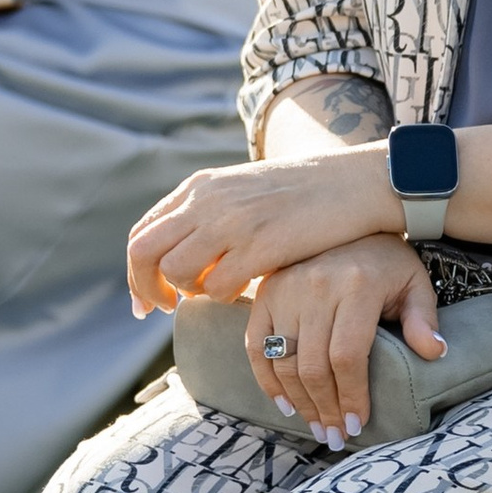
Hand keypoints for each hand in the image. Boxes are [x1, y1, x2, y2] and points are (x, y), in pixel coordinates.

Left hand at [127, 148, 398, 315]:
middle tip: (164, 310)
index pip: (143, 234)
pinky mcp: (259, 245)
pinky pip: (216, 286)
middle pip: (143, 254)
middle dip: (146, 289)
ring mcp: (232, 222)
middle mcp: (208, 201)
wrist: (354, 183)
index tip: (150, 299)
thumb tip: (179, 253)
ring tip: (213, 295)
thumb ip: (210, 213)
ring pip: (175, 272)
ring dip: (187, 294)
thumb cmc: (304, 194)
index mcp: (200, 187)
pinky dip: (222, 298)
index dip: (138, 273)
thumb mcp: (244, 190)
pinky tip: (242, 292)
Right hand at [247, 237, 444, 445]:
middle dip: (325, 409)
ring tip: (316, 426)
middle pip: (313, 366)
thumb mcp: (414, 283)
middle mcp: (315, 287)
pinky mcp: (264, 293)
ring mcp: (284, 289)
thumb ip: (424, 319)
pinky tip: (284, 404)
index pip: (348, 357)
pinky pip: (256, 345)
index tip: (358, 424)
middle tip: (335, 435)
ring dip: (299, 402)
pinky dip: (267, 379)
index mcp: (356, 286)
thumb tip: (435, 354)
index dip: (351, 396)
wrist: (349, 218)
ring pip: (284, 361)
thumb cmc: (387, 260)